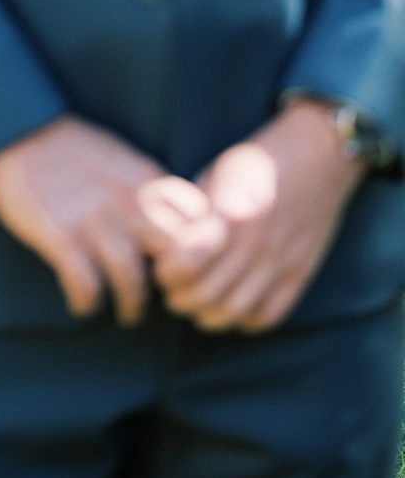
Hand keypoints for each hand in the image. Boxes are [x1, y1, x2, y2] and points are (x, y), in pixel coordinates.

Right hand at [0, 116, 213, 324]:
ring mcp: (95, 222)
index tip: (187, 266)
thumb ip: (150, 189)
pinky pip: (86, 287)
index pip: (199, 224)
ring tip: (127, 314)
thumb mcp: (124, 158)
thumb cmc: (72, 148)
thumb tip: (176, 222)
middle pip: (176, 257)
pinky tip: (82, 303)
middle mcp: (129, 203)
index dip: (200, 252)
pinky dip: (86, 303)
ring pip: (133, 282)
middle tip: (166, 297)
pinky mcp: (61, 237)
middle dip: (176, 285)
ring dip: (132, 306)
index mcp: (148, 180)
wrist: (20, 130)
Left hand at [152, 99, 364, 332]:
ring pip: (238, 311)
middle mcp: (256, 244)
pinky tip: (234, 310)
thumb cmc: (258, 161)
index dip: (168, 272)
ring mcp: (281, 262)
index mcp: (231, 215)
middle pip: (209, 294)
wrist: (316, 156)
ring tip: (198, 307)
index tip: (161, 268)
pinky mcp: (300, 272)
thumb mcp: (217, 174)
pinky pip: (271, 314)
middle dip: (181, 300)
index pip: (189, 261)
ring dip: (210, 317)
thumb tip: (172, 240)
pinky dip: (248, 321)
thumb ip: (198, 210)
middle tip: (172, 294)